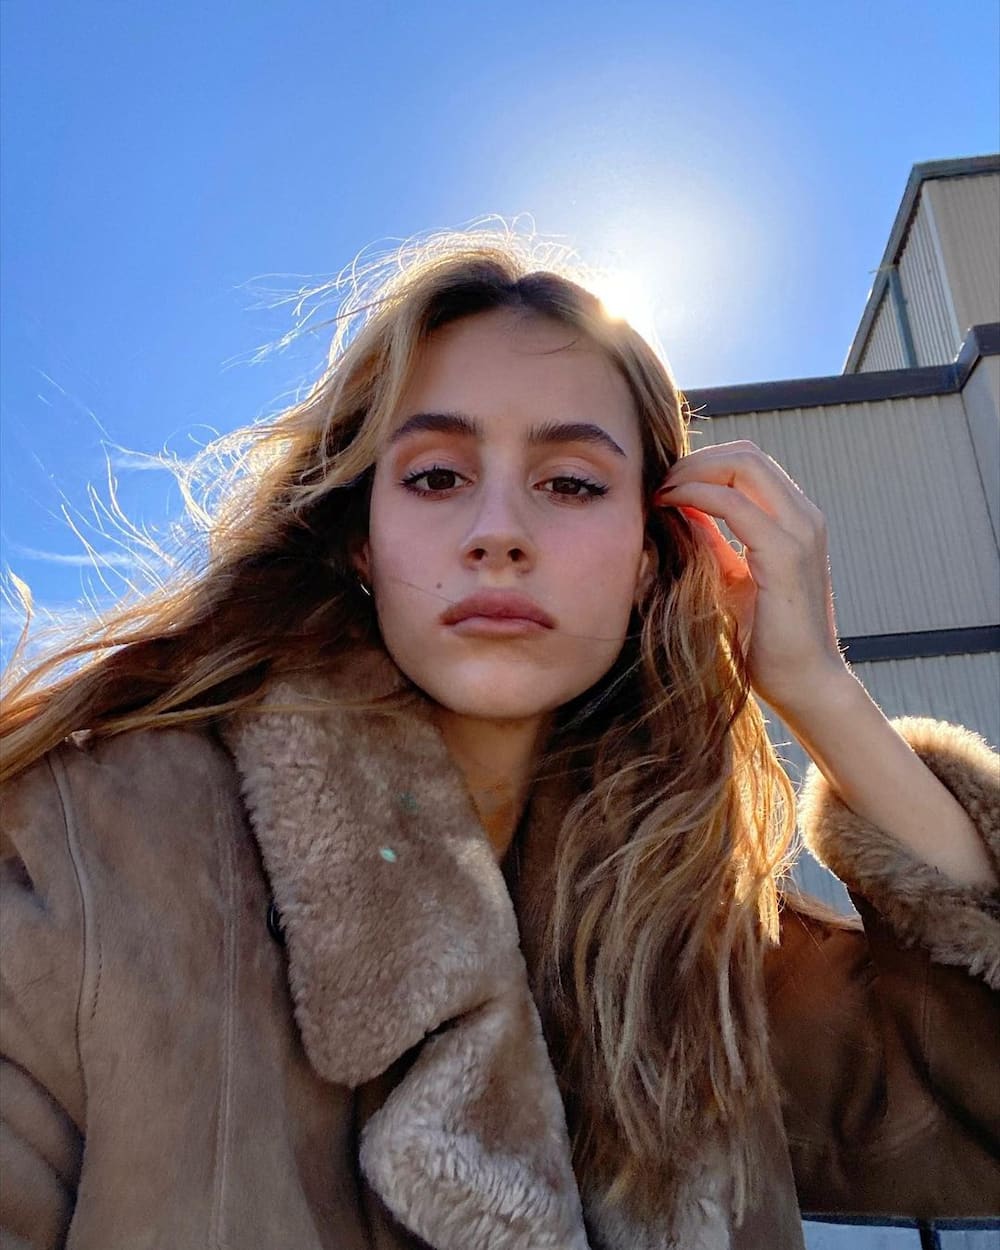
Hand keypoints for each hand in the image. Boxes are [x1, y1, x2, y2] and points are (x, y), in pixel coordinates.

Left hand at [654, 440, 847, 714]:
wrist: (802, 684)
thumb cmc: (766, 640)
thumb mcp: (731, 580)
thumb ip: (712, 542)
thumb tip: (679, 511)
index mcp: (795, 521)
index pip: (748, 463)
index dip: (702, 463)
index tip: (663, 484)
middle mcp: (804, 517)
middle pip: (746, 454)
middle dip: (694, 460)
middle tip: (656, 484)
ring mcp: (800, 532)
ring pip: (743, 465)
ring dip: (692, 472)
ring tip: (659, 493)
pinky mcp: (787, 555)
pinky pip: (735, 504)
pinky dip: (697, 495)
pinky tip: (670, 508)